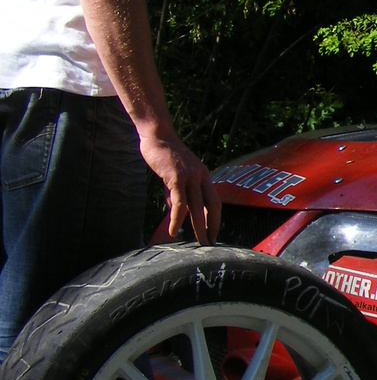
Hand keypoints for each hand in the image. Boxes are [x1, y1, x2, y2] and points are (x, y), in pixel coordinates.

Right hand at [139, 126, 221, 243]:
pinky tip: (173, 230)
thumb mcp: (174, 176)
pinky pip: (179, 202)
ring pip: (197, 207)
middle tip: (211, 244)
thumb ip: (175, 193)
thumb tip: (174, 210)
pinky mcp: (176, 178)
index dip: (215, 219)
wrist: (157, 135)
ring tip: (200, 242)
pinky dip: (176, 218)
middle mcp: (201, 177)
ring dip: (199, 227)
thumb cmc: (165, 155)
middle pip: (211, 206)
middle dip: (213, 227)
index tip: (214, 233)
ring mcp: (190, 177)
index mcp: (204, 176)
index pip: (214, 201)